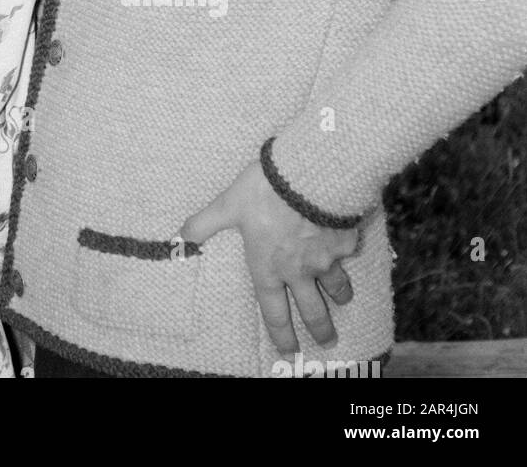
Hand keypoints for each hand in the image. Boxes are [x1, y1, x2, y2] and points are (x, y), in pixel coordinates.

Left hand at [180, 159, 358, 357]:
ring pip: (336, 288)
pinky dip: (346, 252)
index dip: (281, 334)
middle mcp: (299, 271)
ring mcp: (326, 261)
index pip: (274, 311)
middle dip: (320, 330)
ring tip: (342, 300)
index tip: (290, 350)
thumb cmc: (264, 193)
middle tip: (327, 341)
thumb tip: (178, 239)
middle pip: (313, 311)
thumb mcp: (227, 205)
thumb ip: (204, 224)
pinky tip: (346, 244)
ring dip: (339, 296)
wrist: (309, 176)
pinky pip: (347, 253)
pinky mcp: (346, 243)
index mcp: (269, 267)